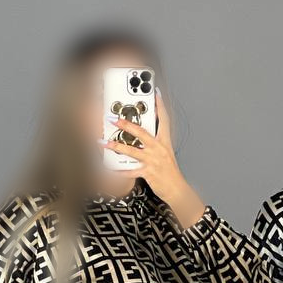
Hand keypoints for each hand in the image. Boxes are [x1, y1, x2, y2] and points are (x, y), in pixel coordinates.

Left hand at [102, 92, 205, 229]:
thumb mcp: (166, 154)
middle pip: (142, 132)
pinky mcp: (149, 172)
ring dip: (117, 146)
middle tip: (114, 118)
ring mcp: (153, 160)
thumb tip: (144, 136)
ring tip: (105, 143)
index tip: (155, 93)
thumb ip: (156, 143)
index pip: (164, 120)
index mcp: (164, 142)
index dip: (160, 106)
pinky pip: (131, 171)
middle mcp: (159, 149)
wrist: (177, 189)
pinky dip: (120, 171)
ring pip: (133, 150)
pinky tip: (111, 169)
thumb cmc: (170, 173)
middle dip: (126, 124)